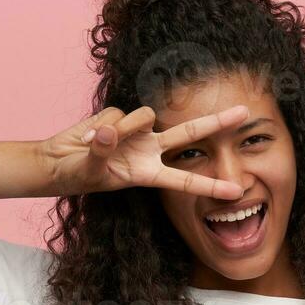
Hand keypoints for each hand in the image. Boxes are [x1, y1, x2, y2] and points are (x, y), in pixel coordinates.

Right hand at [36, 103, 250, 199]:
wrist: (58, 162)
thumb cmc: (78, 175)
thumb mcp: (92, 170)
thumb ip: (103, 151)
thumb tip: (109, 133)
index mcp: (149, 173)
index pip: (186, 179)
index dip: (211, 185)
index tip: (237, 192)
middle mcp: (150, 150)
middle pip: (190, 133)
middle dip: (217, 122)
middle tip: (246, 112)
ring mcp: (137, 132)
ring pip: (144, 116)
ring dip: (122, 128)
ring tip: (96, 144)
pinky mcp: (121, 116)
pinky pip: (117, 112)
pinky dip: (99, 125)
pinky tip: (87, 136)